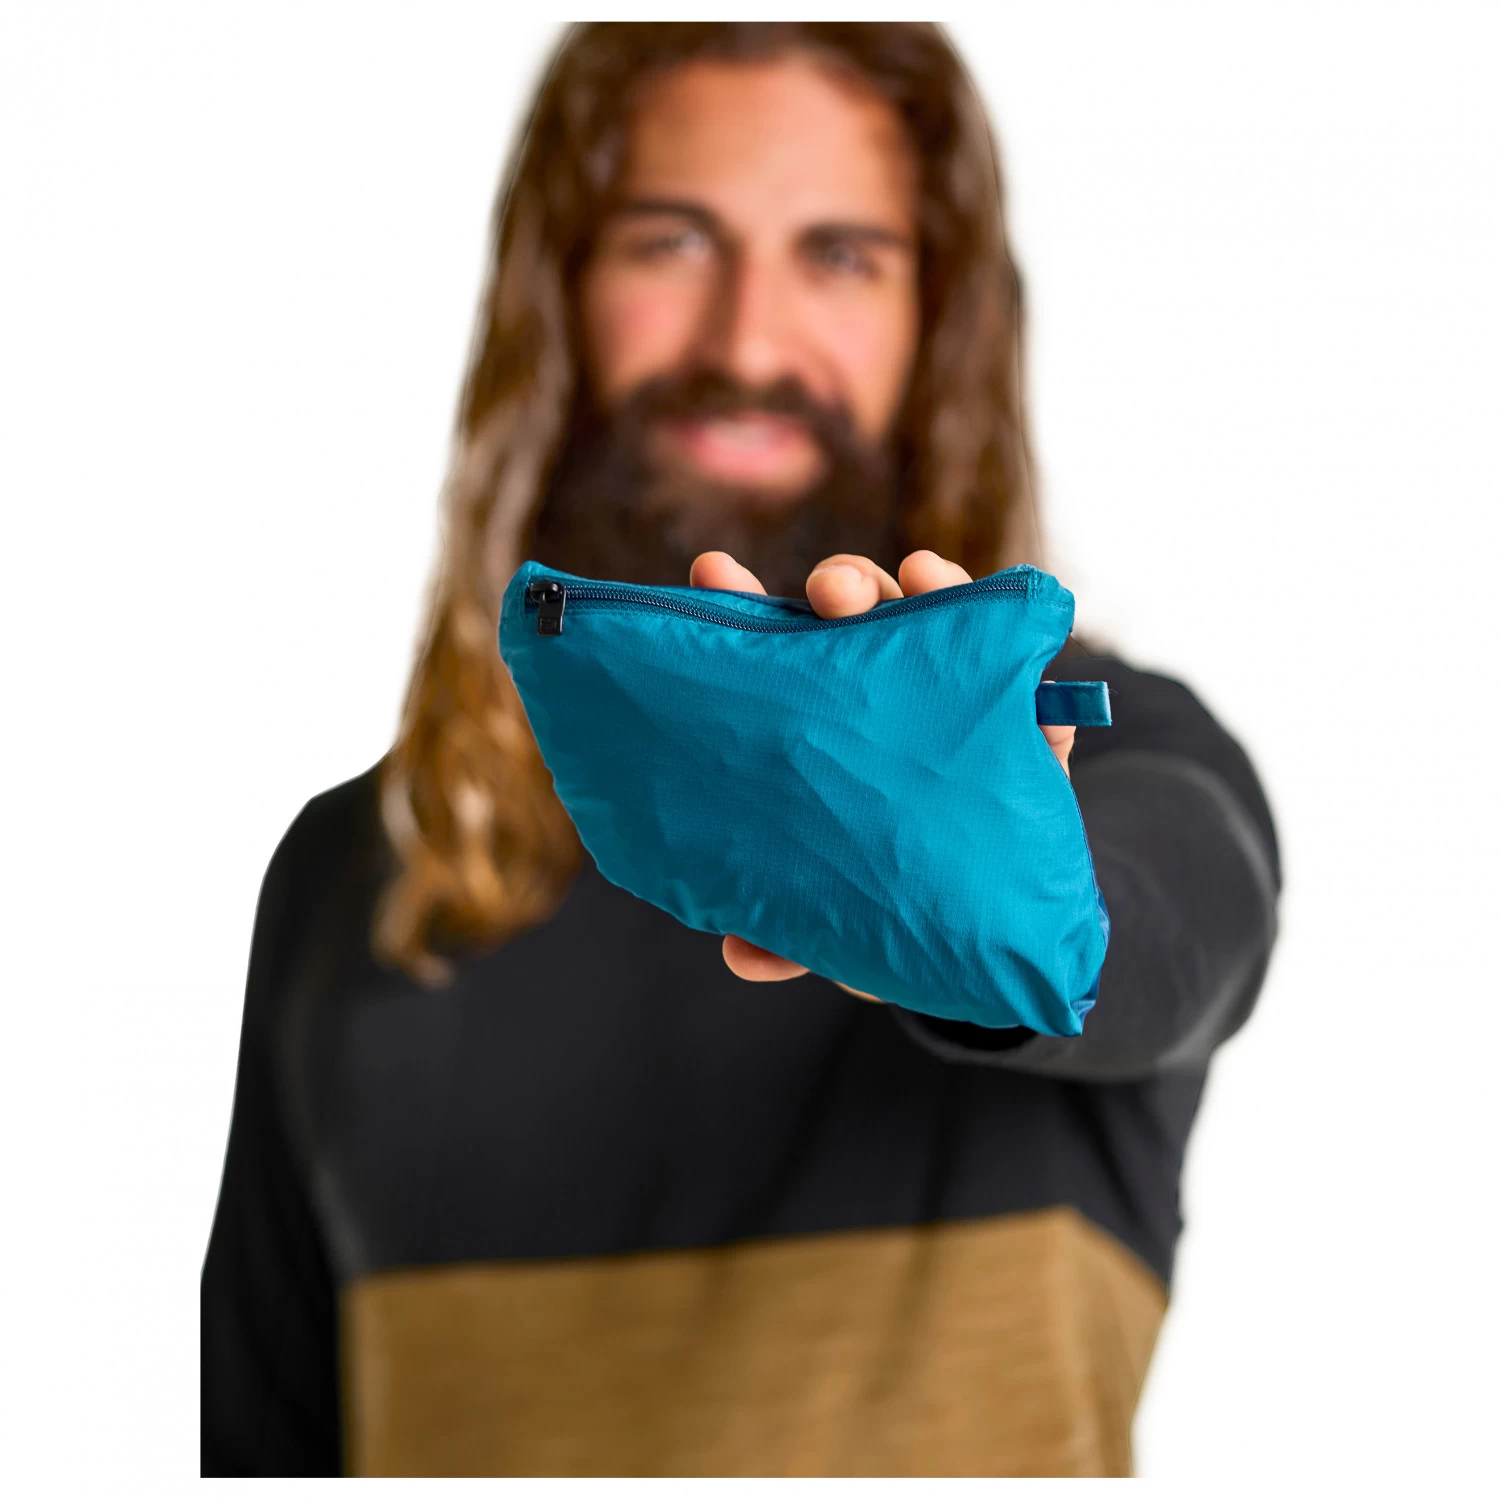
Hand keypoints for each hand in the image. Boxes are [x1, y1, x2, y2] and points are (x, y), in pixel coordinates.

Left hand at [688, 548, 1077, 1002]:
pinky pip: (1027, 674)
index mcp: (819, 723)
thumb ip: (790, 933)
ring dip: (928, 589)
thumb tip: (740, 955)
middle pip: (858, 616)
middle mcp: (882, 698)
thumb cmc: (890, 903)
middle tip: (830, 595)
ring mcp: (952, 703)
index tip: (712, 571)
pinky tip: (1006, 637)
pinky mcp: (1023, 726)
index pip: (776, 652)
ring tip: (920, 579)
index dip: (741, 606)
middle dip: (843, 585)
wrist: (989, 930)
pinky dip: (1018, 650)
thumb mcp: (837, 922)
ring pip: (937, 619)